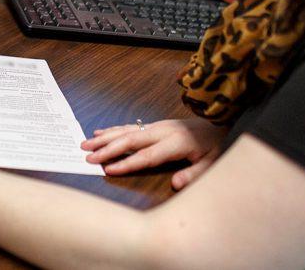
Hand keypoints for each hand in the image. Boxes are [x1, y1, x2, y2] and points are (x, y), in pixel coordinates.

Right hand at [81, 118, 225, 188]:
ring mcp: (156, 126)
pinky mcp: (154, 124)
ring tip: (85, 143)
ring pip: (126, 131)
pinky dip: (113, 129)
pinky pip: (130, 126)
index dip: (127, 163)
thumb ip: (193, 174)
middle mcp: (162, 131)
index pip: (147, 156)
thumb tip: (175, 184)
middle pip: (130, 140)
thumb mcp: (211, 162)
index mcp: (175, 142)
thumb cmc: (214, 144)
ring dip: (105, 137)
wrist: (218, 120)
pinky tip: (99, 132)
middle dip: (107, 148)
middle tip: (88, 156)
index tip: (108, 170)